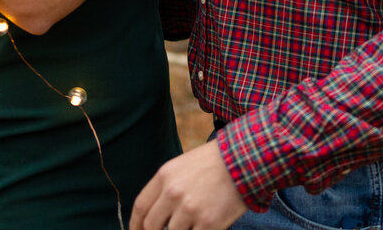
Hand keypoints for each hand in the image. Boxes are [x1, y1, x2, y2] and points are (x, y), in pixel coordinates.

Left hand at [130, 141, 247, 229]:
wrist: (246, 160)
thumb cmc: (215, 163)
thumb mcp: (183, 166)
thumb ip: (166, 188)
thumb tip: (157, 214)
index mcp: (165, 176)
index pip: (140, 207)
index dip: (136, 225)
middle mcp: (173, 193)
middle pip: (151, 225)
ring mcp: (190, 209)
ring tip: (193, 221)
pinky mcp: (208, 223)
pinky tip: (205, 224)